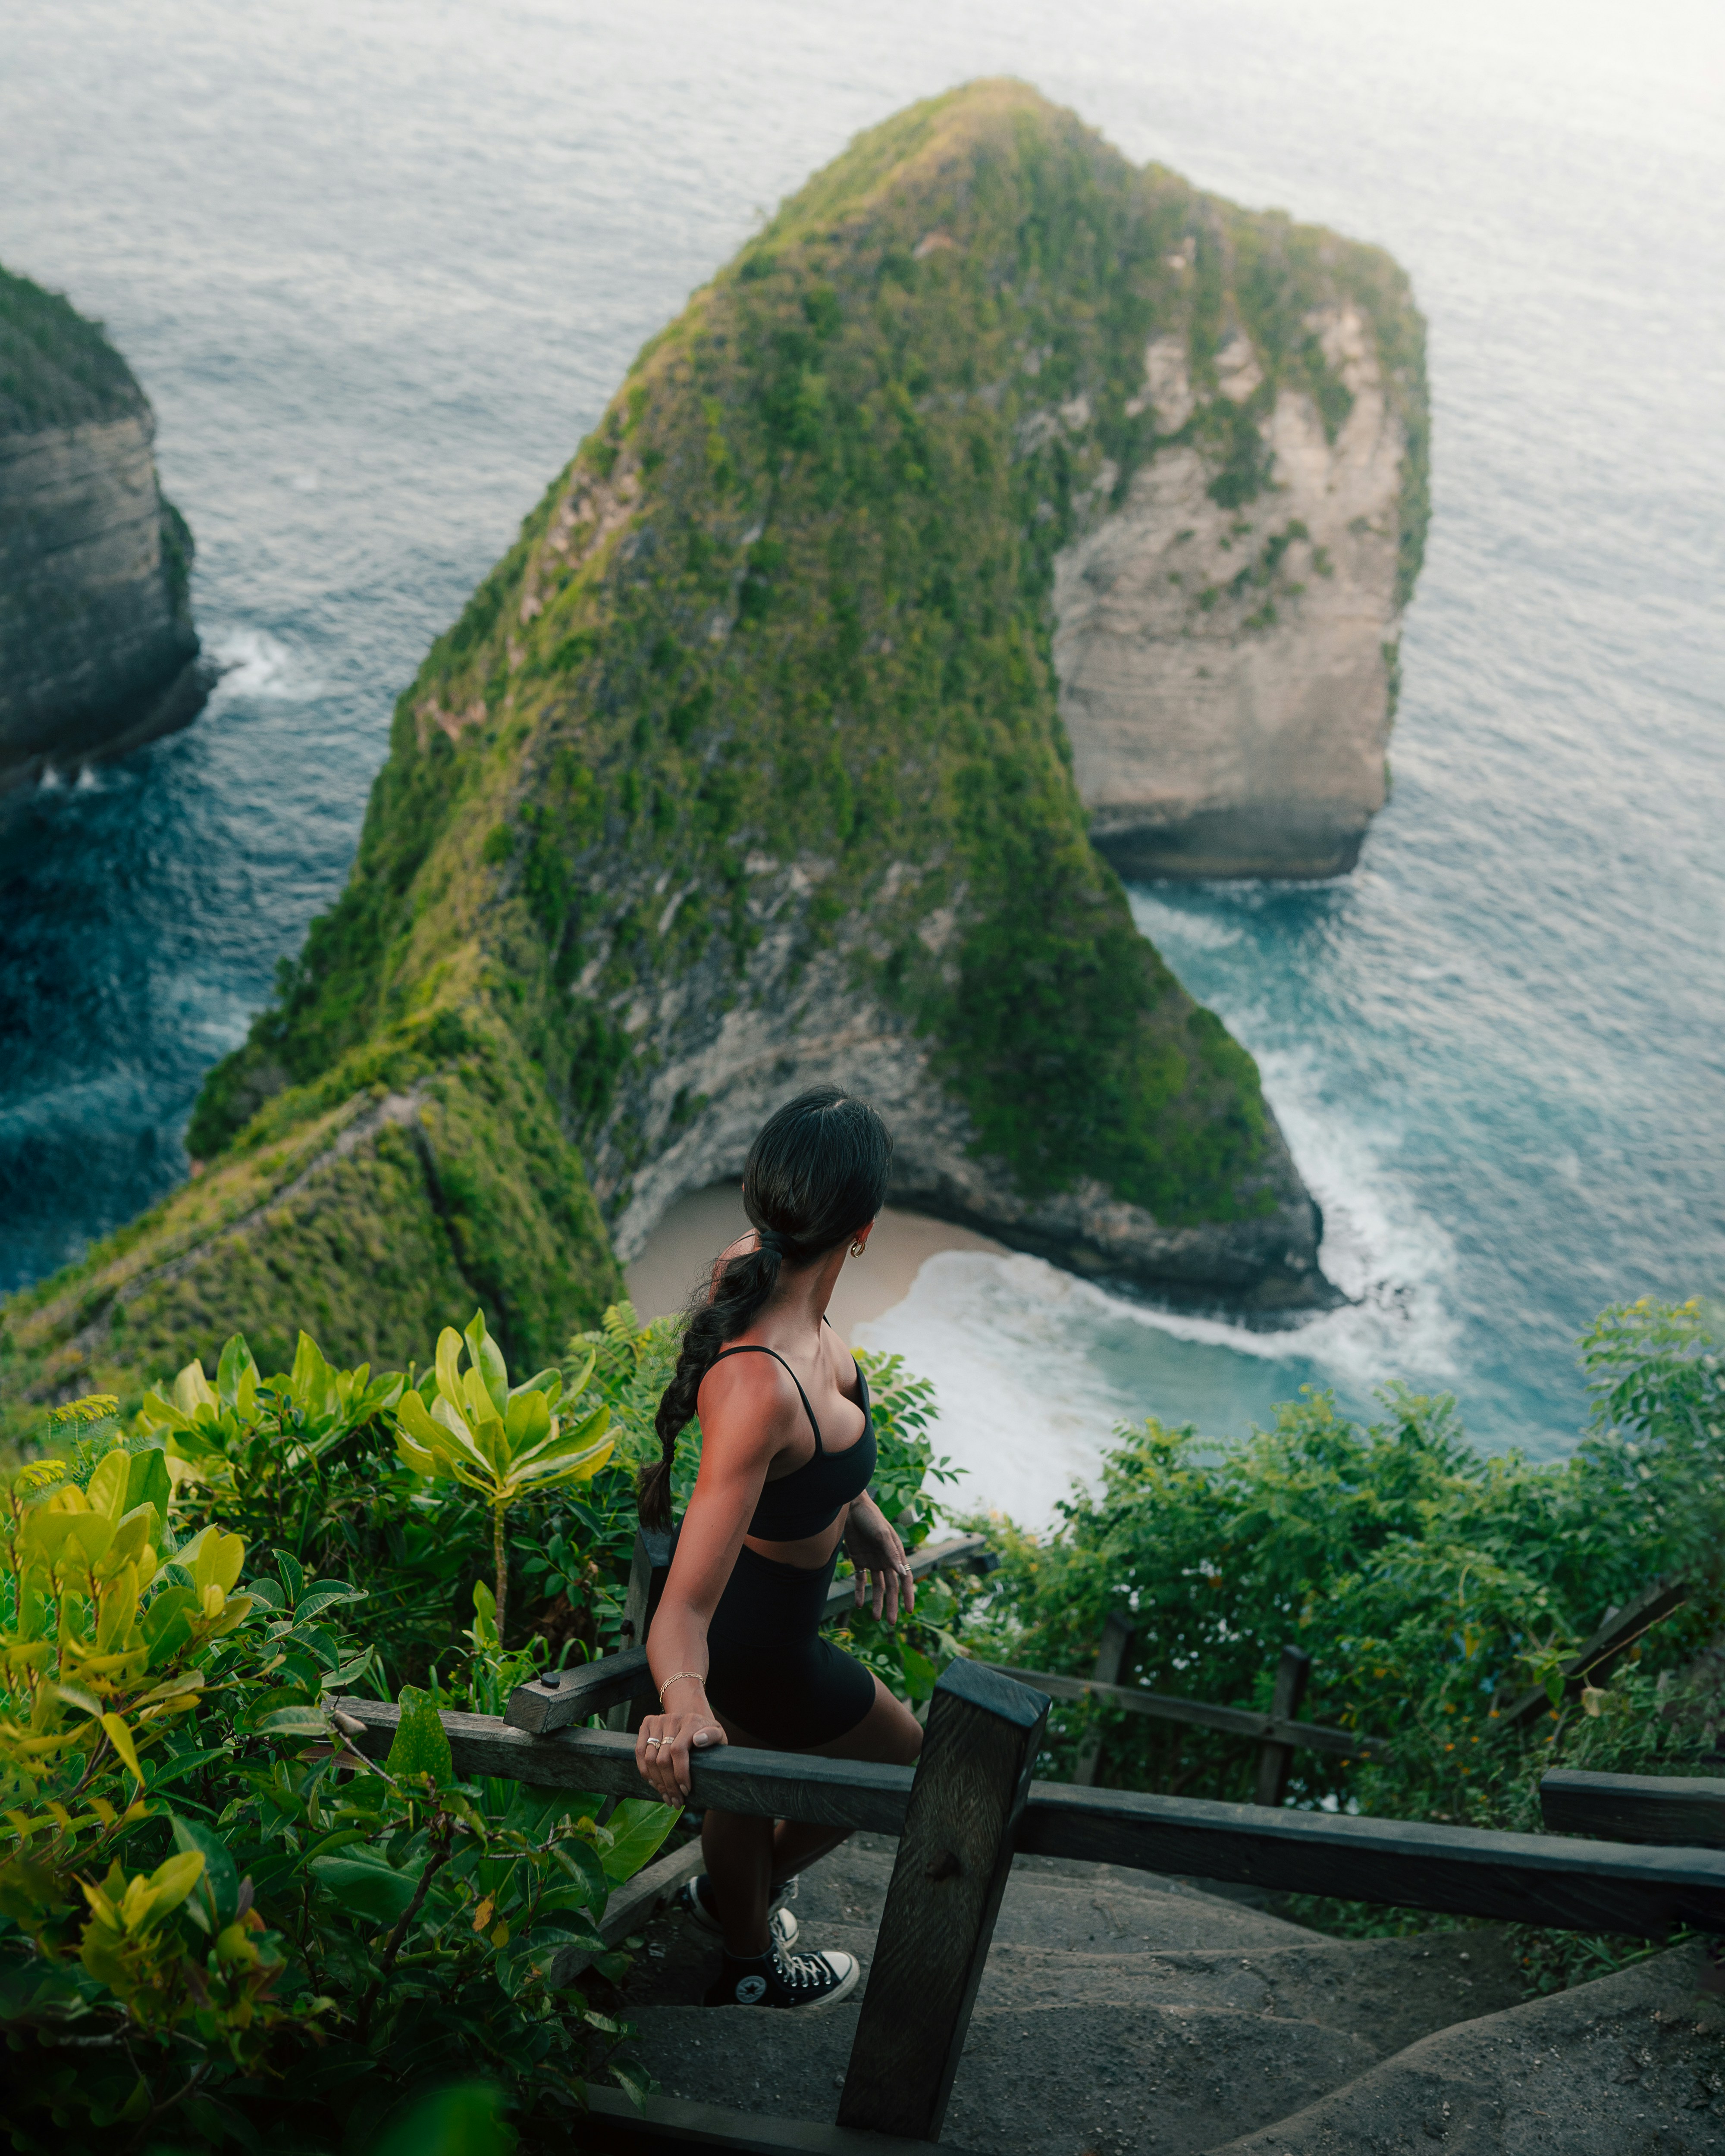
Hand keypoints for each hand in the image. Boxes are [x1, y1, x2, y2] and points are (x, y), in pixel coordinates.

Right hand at [636, 1693, 725, 1801]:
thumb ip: (712, 1736)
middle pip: (663, 1759)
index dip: (680, 1773)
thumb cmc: (706, 1733)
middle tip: (676, 1801)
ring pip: (649, 1758)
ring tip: (666, 1797)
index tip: (686, 1791)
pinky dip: (645, 1771)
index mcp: (691, 1721)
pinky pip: (639, 1752)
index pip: (678, 1750)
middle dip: (669, 1785)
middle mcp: (672, 1719)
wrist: (693, 1719)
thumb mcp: (718, 1735)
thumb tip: (699, 1740)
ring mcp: (658, 1721)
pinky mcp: (647, 1724)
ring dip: (657, 1782)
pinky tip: (654, 1784)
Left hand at [844, 1495, 915, 1622]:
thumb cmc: (870, 1517)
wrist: (850, 1508)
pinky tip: (858, 1604)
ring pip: (876, 1586)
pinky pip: (860, 1580)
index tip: (909, 1611)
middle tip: (892, 1623)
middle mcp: (885, 1560)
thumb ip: (891, 1554)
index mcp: (896, 1554)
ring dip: (876, 1601)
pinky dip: (860, 1592)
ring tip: (875, 1618)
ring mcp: (872, 1561)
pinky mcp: (858, 1560)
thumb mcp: (882, 1535)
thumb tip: (902, 1572)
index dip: (907, 1595)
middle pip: (891, 1587)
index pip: (905, 1579)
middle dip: (892, 1605)